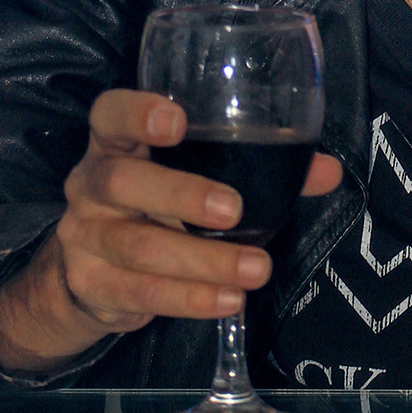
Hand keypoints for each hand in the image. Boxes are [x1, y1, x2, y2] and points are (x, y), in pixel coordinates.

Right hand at [0, 88, 342, 371]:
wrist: (88, 271)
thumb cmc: (154, 204)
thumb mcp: (191, 176)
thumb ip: (257, 166)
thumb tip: (327, 171)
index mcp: (114, 143)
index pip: (110, 114)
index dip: (137, 113)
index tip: (177, 120)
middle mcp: (90, 184)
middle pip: (122, 181)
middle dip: (180, 195)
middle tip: (234, 211)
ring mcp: (84, 236)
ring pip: (137, 247)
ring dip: (202, 260)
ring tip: (255, 269)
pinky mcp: (90, 284)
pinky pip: (140, 293)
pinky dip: (189, 299)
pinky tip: (227, 299)